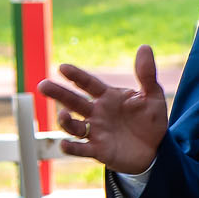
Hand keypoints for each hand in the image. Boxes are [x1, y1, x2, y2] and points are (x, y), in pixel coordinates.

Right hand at [41, 47, 169, 174]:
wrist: (156, 149)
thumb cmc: (151, 120)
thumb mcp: (153, 96)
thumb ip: (147, 74)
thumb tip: (145, 47)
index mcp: (108, 97)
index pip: (89, 84)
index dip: (77, 76)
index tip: (63, 67)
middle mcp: (97, 113)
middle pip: (74, 102)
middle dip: (58, 94)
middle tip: (42, 85)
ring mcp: (96, 132)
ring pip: (74, 126)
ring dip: (65, 121)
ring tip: (63, 115)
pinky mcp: (99, 151)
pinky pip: (81, 149)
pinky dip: (72, 148)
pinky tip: (64, 144)